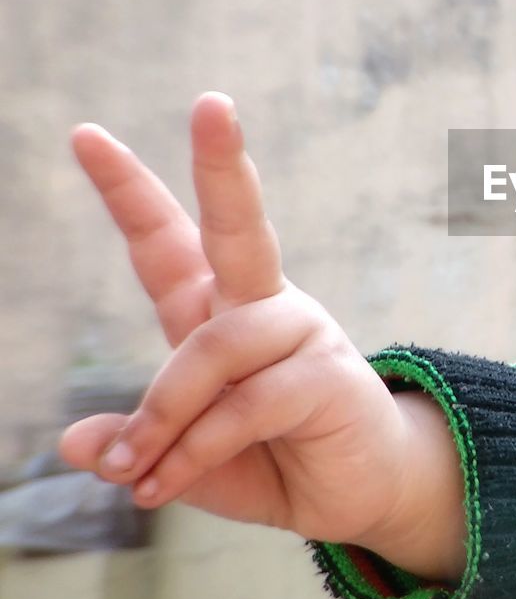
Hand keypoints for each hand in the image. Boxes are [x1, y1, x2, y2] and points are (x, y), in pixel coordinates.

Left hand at [58, 93, 464, 579]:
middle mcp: (263, 307)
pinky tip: (166, 483)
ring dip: (163, 413)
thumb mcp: (177, 458)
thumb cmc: (270, 461)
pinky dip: (195, 449)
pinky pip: (245, 403)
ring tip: (137, 472)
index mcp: (219, 311)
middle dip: (223, 164)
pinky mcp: (330, 374)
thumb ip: (135, 443)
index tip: (86, 135)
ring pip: (214, 345)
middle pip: (239, 225)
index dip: (129, 190)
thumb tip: (77, 443)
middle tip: (212, 101)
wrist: (355, 496)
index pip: (169, 241)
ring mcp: (303, 334)